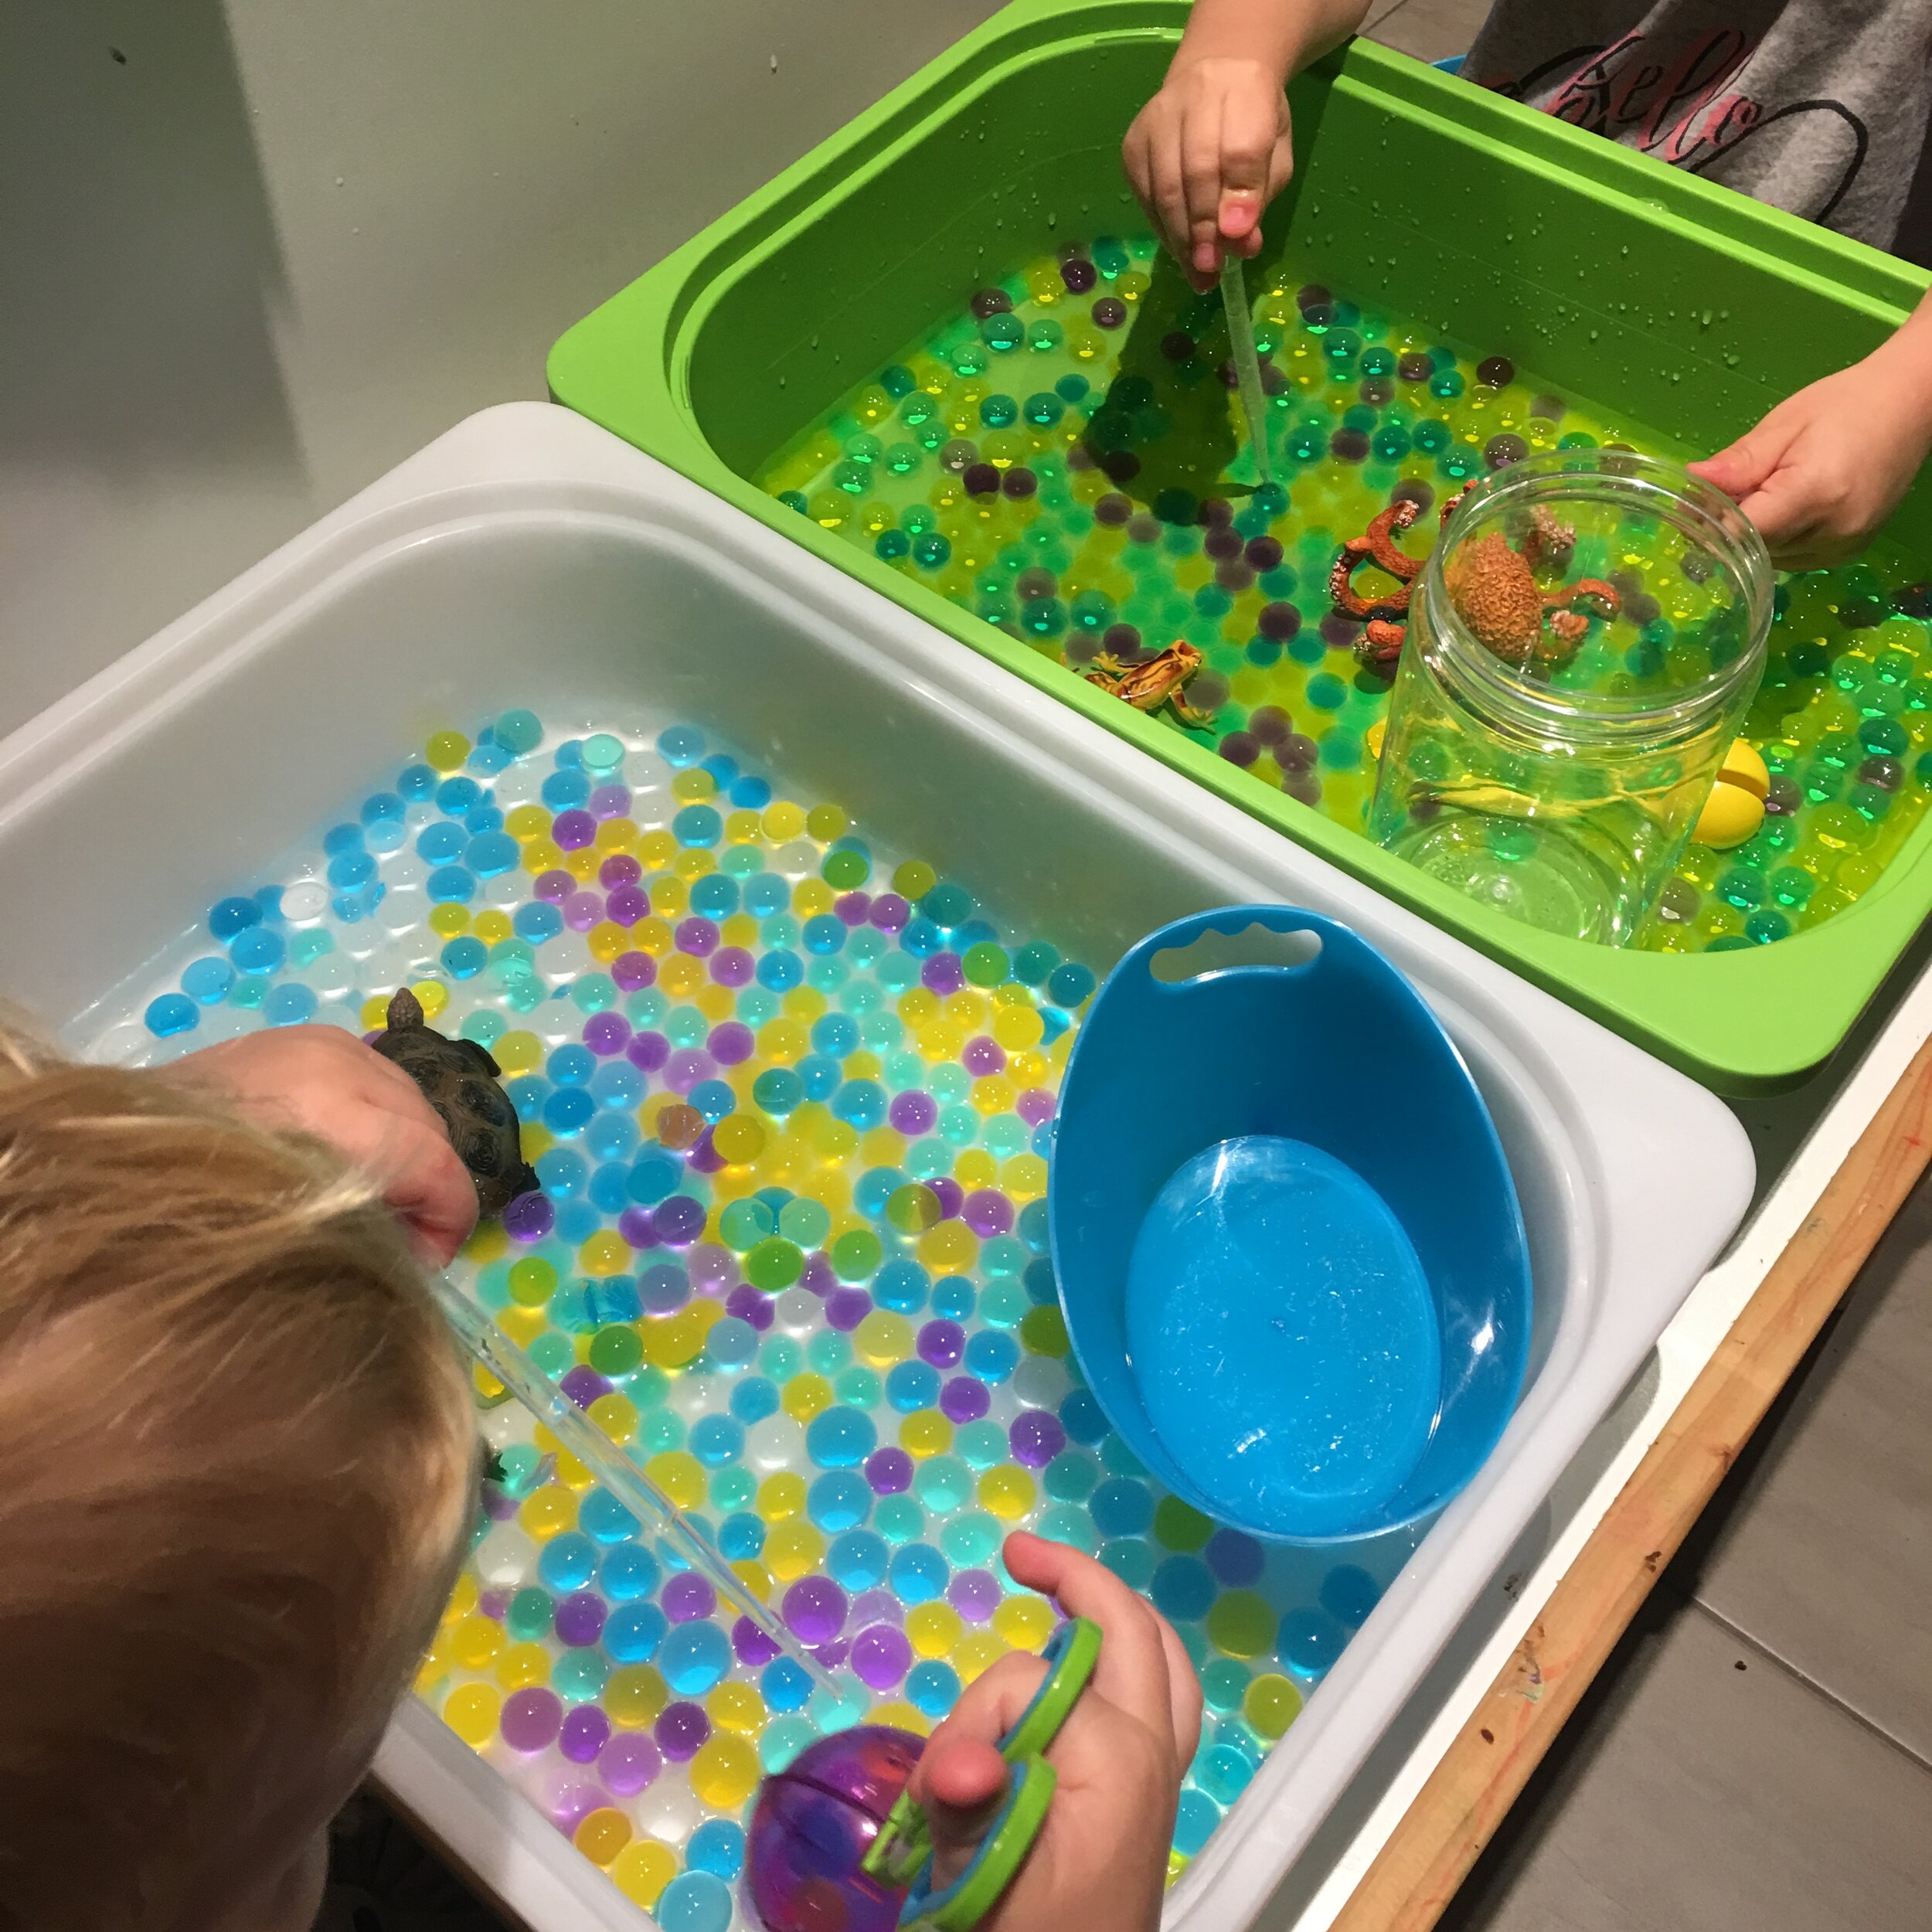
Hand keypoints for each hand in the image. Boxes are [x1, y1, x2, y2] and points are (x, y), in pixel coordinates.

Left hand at [175, 1026, 477, 1266]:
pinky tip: (346, 1150)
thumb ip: (365, 1237)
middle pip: (431, 1129)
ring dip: (408, 1149)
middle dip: (432, 1189)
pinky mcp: (303, 1035)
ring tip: (374, 1195)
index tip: (428, 1263)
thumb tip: (412, 1254)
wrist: (97, 1147)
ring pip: (409, 1096)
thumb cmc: (187, 1205)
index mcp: (335, 1118)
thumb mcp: (286, 1238)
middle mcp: (338, 1067)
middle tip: (404, 1242)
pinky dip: (378, 1115)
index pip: (437, 1166)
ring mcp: (321, 1043)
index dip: (449, 1224)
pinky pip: (373, 1075)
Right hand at [906, 1531, 1202, 1931]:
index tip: (937, 1779)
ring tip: (1053, 1590)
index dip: (976, 1712)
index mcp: (1119, 1761)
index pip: (1032, 1683)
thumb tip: (958, 1766)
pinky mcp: (1151, 1796)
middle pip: (1131, 1632)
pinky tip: (1090, 1653)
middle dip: (1076, 1579)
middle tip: (1019, 1554)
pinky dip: (1132, 1659)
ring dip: (1109, 1616)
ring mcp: (1161, 1773)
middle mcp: (1154, 1752)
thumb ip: (965, 1813)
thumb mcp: (980, 1883)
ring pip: (1158, 1659)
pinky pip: (1162, 1697)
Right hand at [1123, 56, 1292, 289]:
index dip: (1239, 197)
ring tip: (1198, 272)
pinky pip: (1143, 195)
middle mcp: (1195, 96)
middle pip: (1196, 170)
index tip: (1240, 238)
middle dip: (1204, 228)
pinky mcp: (1133, 142)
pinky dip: (1162, 229)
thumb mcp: (1275, 155)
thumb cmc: (1251, 124)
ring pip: (1163, 187)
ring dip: (1180, 237)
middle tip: (1212, 268)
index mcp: (1244, 91)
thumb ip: (1259, 197)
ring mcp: (1156, 118)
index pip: (1240, 148)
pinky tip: (1181, 249)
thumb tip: (1240, 243)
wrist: (1215, 78)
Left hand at [1689, 350, 1931, 570]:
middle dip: (1735, 526)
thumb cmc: (1844, 406)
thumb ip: (1739, 462)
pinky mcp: (1850, 551)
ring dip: (1758, 535)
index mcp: (1814, 495)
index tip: (1693, 510)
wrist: (1909, 405)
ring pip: (1773, 559)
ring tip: (1769, 492)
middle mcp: (1834, 530)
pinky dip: (1781, 540)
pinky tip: (1788, 508)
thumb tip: (1693, 482)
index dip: (1714, 524)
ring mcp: (1846, 545)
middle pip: (1757, 550)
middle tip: (1733, 490)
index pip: (1744, 532)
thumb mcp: (1784, 425)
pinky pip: (1795, 558)